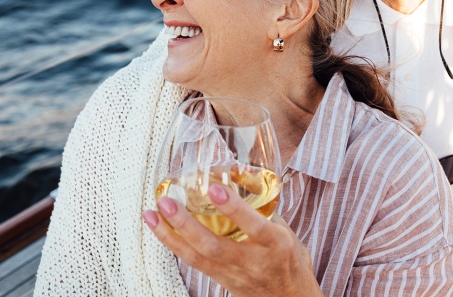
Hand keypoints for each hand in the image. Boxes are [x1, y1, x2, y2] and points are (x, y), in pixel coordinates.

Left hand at [142, 183, 320, 296]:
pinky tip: (160, 230)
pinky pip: (194, 263)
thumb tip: (237, 180)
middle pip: (214, 246)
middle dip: (186, 223)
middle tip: (167, 202)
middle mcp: (253, 262)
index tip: (214, 188)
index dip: (233, 208)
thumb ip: (264, 209)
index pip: (254, 226)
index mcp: (276, 245)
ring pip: (197, 257)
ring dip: (171, 235)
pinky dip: (175, 245)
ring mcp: (235, 274)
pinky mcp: (222, 281)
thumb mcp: (287, 232)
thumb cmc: (291, 262)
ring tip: (152, 214)